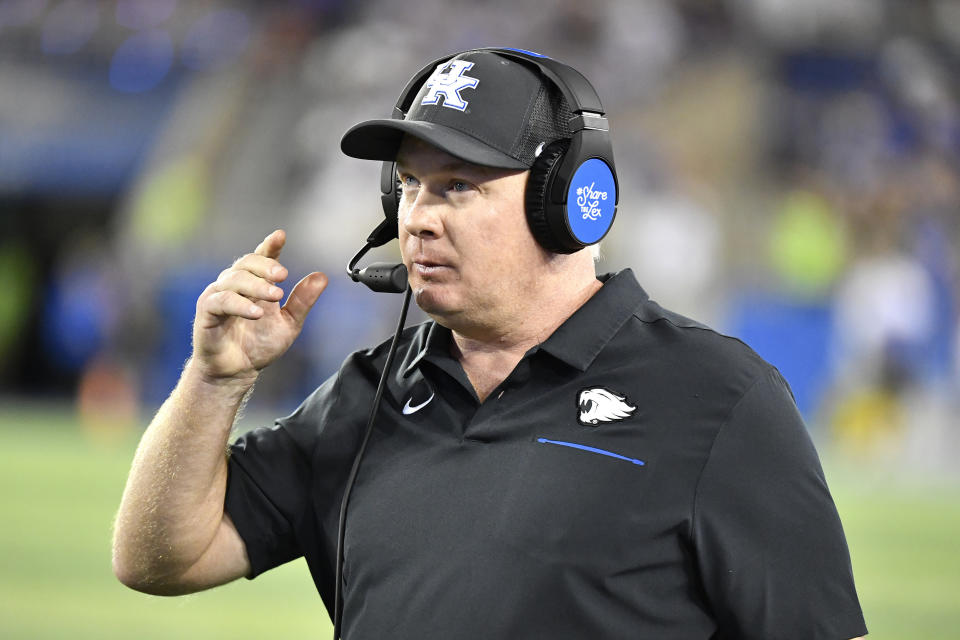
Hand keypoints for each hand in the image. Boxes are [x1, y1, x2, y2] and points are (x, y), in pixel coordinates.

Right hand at [191, 229, 327, 381]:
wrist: (237, 372)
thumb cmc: (258, 345)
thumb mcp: (289, 323)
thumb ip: (303, 301)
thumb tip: (322, 277)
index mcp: (254, 284)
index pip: (262, 258)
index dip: (270, 246)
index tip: (280, 236)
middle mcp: (234, 285)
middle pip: (246, 264)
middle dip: (265, 266)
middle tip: (283, 275)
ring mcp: (218, 296)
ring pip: (234, 279)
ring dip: (256, 285)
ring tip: (275, 296)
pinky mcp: (206, 313)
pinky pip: (220, 301)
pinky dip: (239, 304)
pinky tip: (256, 312)